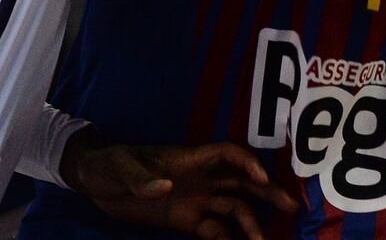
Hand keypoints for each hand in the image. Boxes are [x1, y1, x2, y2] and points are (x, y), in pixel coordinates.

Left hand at [63, 131, 298, 238]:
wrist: (94, 182)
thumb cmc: (108, 165)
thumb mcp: (120, 169)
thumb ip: (142, 179)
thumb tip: (165, 188)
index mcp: (188, 159)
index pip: (227, 154)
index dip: (246, 163)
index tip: (260, 177)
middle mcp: (198, 180)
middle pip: (241, 183)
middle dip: (267, 192)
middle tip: (291, 206)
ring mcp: (194, 201)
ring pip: (233, 210)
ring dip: (250, 224)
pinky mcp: (185, 221)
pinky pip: (215, 231)